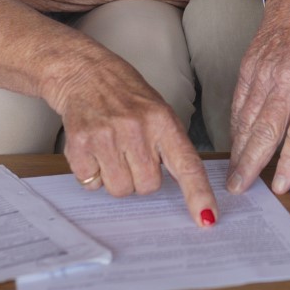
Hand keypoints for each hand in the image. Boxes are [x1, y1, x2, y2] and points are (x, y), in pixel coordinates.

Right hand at [55, 51, 217, 228]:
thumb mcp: (157, 112)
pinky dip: (92, 173)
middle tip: (131, 151)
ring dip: (115, 177)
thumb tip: (181, 187)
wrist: (85, 72)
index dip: (199, 194)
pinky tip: (93, 149)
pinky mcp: (81, 143)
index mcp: (163, 120)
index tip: (208, 218)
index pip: (187, 164)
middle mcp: (137, 128)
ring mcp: (108, 136)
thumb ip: (169, 146)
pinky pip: (91, 183)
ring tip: (111, 149)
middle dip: (140, 176)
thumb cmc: (125, 95)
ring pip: (120, 189)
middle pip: (148, 187)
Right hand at [227, 0, 289, 195]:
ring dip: (238, 150)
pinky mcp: (248, 65)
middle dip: (250, 164)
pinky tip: (234, 142)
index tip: (280, 185)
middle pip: (265, 131)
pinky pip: (239, 102)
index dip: (289, 163)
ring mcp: (264, 72)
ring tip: (233, 174)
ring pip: (246, 119)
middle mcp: (287, 80)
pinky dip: (235, 125)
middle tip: (239, 189)